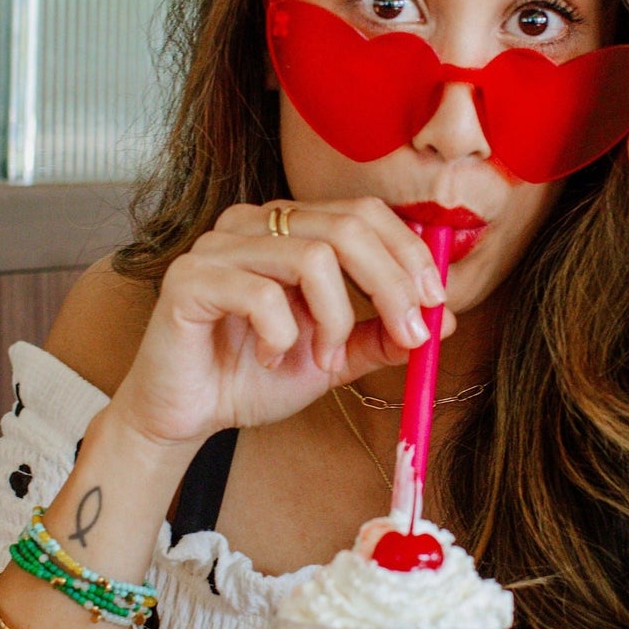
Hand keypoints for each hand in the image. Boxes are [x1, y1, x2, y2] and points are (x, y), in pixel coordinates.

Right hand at [110, 197, 454, 445]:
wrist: (185, 414)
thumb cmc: (250, 376)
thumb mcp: (332, 357)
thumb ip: (379, 337)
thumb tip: (443, 320)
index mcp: (288, 228)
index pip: (363, 213)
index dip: (407, 253)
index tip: (435, 302)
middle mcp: (253, 224)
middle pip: (347, 227)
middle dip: (391, 285)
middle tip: (409, 335)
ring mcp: (218, 246)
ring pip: (312, 257)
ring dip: (335, 319)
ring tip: (321, 358)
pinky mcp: (189, 279)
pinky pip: (261, 294)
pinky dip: (282, 335)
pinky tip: (269, 357)